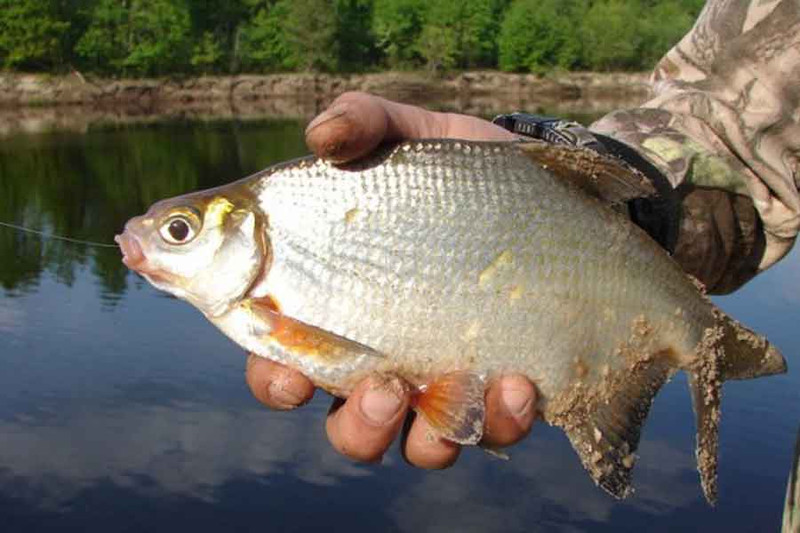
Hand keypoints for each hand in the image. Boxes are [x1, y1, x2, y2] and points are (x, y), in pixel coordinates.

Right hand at [246, 92, 535, 467]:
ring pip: (420, 445)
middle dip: (359, 426)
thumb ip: (361, 123)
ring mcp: (447, 382)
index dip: (274, 378)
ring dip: (431, 436)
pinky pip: (496, 431)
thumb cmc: (457, 169)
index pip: (284, 361)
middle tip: (380, 390)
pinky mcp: (505, 390)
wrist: (550, 190)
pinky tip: (518, 381)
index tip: (287, 372)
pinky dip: (502, 419)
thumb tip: (322, 136)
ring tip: (458, 384)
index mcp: (341, 309)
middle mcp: (386, 360)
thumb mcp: (409, 134)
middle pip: (350, 427)